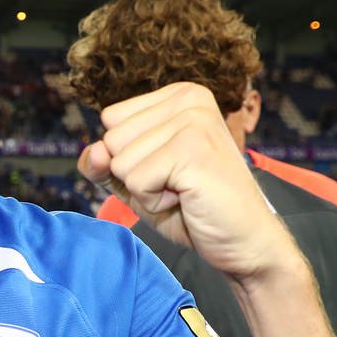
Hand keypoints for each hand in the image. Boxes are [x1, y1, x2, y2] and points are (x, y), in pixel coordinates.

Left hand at [78, 83, 297, 281]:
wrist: (242, 240)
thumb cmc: (191, 208)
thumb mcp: (136, 182)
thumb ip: (105, 163)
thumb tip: (94, 151)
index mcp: (178, 95)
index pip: (111, 120)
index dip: (130, 157)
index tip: (169, 169)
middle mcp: (188, 99)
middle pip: (112, 139)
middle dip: (136, 174)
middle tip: (179, 184)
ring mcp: (192, 120)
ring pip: (121, 161)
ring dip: (146, 189)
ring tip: (184, 190)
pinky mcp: (192, 148)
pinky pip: (136, 181)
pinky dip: (154, 201)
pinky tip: (187, 198)